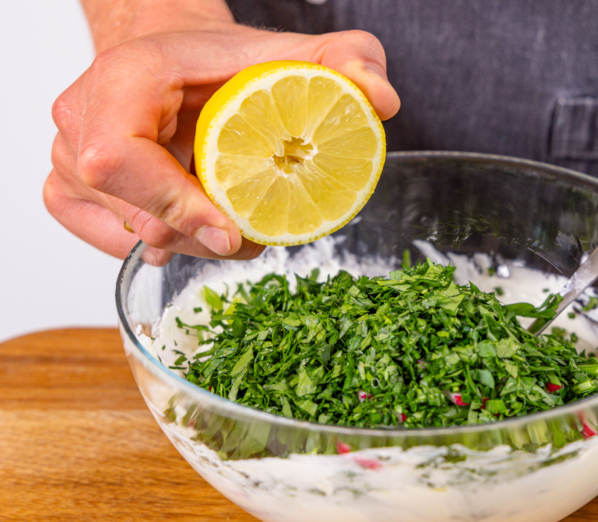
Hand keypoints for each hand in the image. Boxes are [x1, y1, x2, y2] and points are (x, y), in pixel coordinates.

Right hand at [44, 18, 399, 264]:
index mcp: (125, 79)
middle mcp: (81, 116)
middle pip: (132, 211)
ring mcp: (67, 155)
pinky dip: (160, 244)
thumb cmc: (228, 61)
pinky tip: (195, 225)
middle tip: (254, 234)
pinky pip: (107, 237)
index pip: (117, 160)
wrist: (181, 62)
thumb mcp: (300, 52)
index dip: (172, 204)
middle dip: (203, 235)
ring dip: (190, 242)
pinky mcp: (70, 187)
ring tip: (232, 222)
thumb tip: (381, 101)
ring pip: (126, 232)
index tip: (232, 230)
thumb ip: (349, 62)